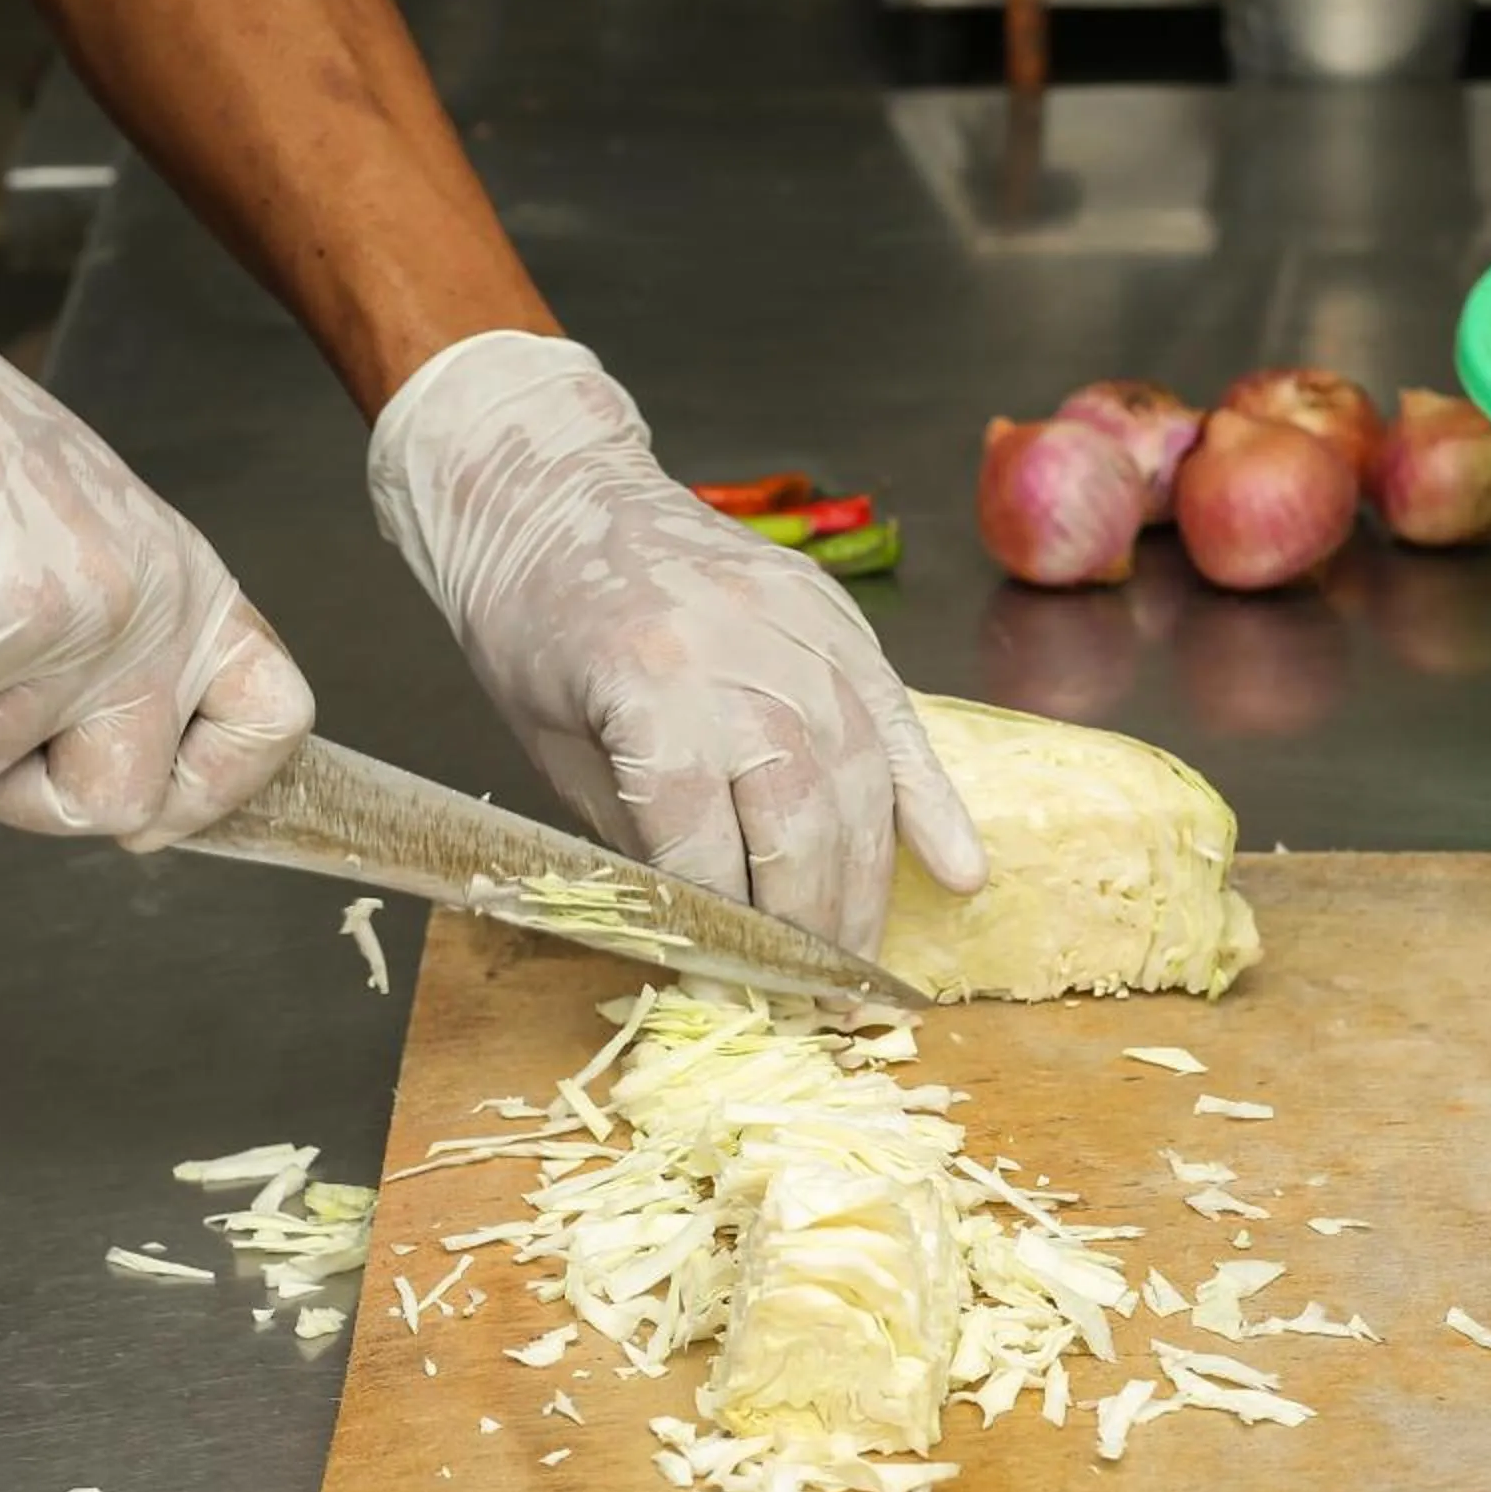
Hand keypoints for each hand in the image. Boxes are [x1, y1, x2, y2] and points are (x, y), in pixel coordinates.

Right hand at [0, 229, 312, 846]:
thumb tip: (126, 796)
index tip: (141, 812)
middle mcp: (152, 605)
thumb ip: (114, 651)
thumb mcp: (73, 549)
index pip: (272, 719)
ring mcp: (77, 619)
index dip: (207, 791)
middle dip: (26, 799)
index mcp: (187, 586)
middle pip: (120, 800)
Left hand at [365, 332, 984, 954]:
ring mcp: (802, 634)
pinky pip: (902, 724)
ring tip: (859, 965)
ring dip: (868, 887)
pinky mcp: (837, 621)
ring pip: (863, 784)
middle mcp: (742, 660)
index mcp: (651, 688)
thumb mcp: (553, 746)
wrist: (552, 488)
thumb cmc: (531, 620)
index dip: (718, 932)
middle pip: (802, 821)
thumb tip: (704, 935)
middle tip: (810, 1003)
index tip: (728, 993)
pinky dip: (935, 803)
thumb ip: (638, 835)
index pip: (704, 843)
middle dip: (810, 928)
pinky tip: (959, 871)